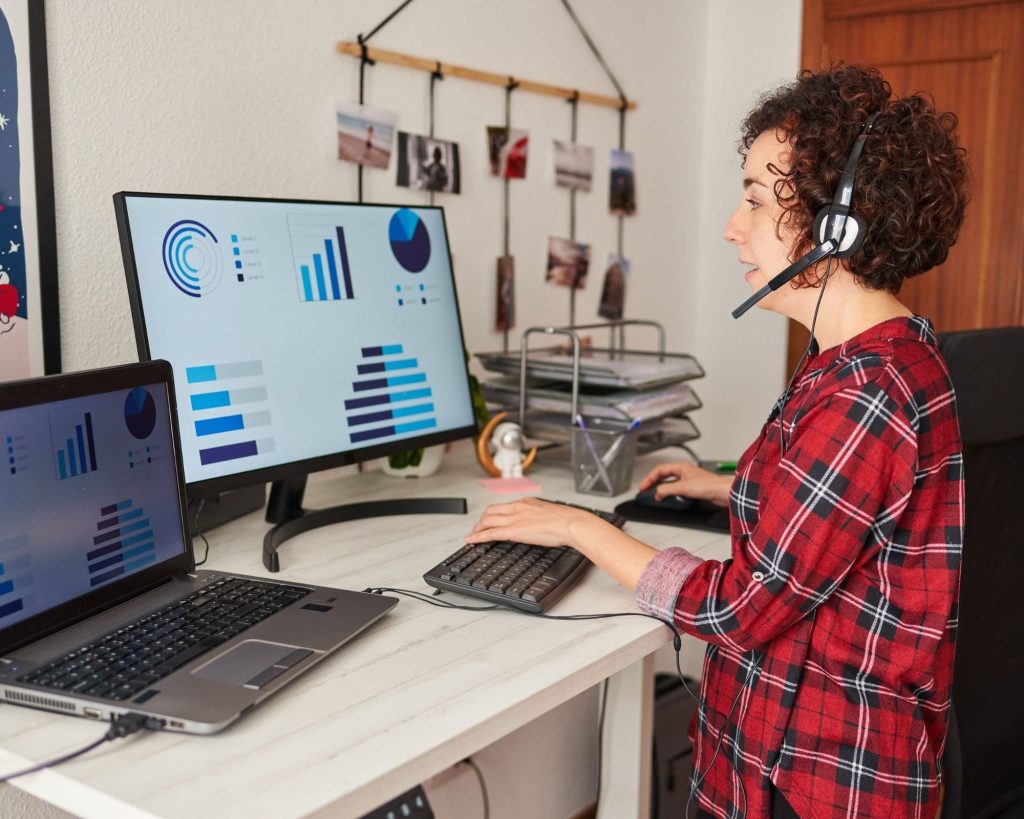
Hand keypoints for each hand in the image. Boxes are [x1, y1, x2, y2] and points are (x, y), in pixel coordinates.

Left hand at [465, 497, 598, 549]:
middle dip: (481, 521)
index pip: (503, 506)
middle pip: (490, 511)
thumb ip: (538, 517)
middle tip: (477, 529)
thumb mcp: (548, 514)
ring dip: (477, 528)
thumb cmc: (566, 521)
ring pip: (487, 521)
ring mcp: (514, 518)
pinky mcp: (514, 530)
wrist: (571, 523)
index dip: (492, 514)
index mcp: (526, 502)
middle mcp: (517, 507)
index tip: (489, 520)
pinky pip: (490, 533)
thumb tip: (536, 524)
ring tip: (472, 536)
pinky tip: (471, 540)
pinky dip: (478, 537)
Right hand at [636, 462, 731, 506]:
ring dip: (661, 488)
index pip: (659, 470)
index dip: (649, 478)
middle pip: (663, 475)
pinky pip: (677, 489)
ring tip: (655, 495)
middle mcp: (684, 472)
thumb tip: (657, 492)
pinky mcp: (693, 489)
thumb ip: (667, 489)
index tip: (643, 487)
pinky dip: (670, 493)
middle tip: (645, 490)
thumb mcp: (683, 487)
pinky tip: (669, 498)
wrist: (723, 493)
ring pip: (670, 482)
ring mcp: (688, 480)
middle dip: (653, 482)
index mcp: (681, 467)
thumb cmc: (709, 485)